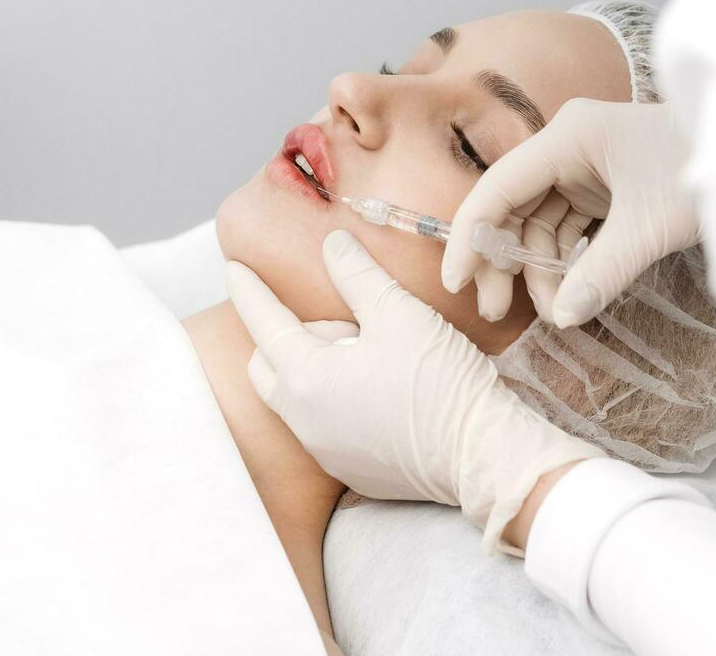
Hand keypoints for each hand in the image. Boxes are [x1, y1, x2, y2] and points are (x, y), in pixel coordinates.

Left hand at [226, 230, 602, 550]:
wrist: (483, 456)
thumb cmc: (440, 382)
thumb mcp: (398, 313)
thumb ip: (357, 275)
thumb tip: (333, 245)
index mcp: (306, 379)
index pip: (264, 323)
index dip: (249, 290)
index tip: (232, 269)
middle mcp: (304, 422)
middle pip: (270, 366)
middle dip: (286, 335)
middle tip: (339, 318)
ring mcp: (327, 452)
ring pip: (298, 398)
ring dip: (316, 367)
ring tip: (369, 351)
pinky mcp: (354, 471)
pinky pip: (326, 425)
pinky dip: (337, 398)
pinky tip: (381, 388)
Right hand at [442, 97, 698, 327]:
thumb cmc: (702, 172)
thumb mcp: (651, 226)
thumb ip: (603, 272)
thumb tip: (564, 318)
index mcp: (569, 135)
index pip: (499, 187)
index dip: (471, 236)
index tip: (456, 282)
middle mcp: (567, 145)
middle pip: (513, 207)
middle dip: (505, 260)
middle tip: (498, 311)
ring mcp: (585, 165)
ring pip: (539, 221)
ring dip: (538, 268)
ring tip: (552, 313)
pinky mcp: (603, 185)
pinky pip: (566, 225)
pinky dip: (565, 259)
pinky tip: (568, 293)